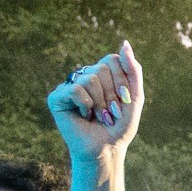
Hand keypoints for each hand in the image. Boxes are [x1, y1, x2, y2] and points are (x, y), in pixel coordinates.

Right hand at [47, 43, 142, 157]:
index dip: (122, 82)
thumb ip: (132, 69)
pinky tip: (84, 115)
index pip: (113, 59)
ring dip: (100, 103)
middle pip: (101, 68)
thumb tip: (124, 42)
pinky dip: (85, 105)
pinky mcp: (57, 97)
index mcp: (103, 73)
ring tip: (99, 116)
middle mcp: (85, 75)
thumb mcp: (134, 96)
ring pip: (89, 79)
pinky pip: (75, 89)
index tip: (125, 102)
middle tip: (111, 113)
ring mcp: (70, 85)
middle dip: (112, 95)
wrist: (106, 148)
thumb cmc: (119, 125)